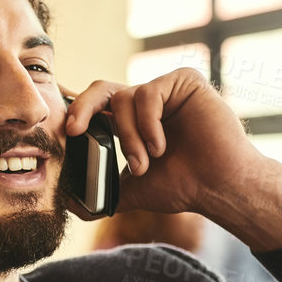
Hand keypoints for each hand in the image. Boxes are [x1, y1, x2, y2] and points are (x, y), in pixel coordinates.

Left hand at [59, 69, 281, 249]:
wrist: (218, 187)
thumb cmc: (182, 187)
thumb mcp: (130, 192)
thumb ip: (100, 193)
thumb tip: (66, 200)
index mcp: (131, 121)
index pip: (95, 105)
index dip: (75, 110)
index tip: (63, 131)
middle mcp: (146, 102)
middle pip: (101, 89)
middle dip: (81, 108)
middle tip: (73, 131)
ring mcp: (165, 90)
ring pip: (124, 99)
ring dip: (128, 136)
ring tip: (144, 163)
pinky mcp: (184, 81)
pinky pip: (148, 94)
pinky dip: (147, 124)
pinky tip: (160, 146)